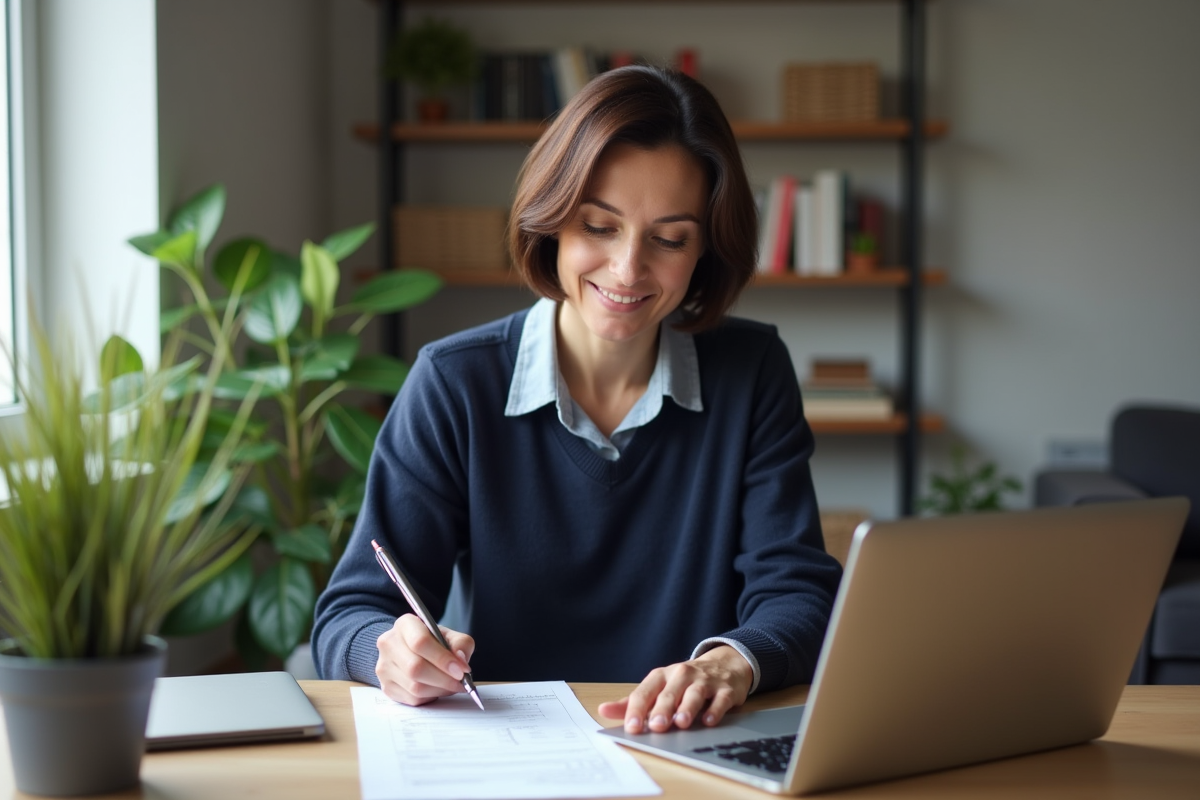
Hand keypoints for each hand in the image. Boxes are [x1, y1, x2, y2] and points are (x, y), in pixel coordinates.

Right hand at [375, 614, 474, 705]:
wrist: (408, 649)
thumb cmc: (431, 641)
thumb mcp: (448, 635)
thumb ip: (460, 643)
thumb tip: (460, 660)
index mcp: (405, 625)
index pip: (420, 642)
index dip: (443, 659)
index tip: (461, 670)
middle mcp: (389, 644)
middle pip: (415, 668)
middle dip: (444, 679)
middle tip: (461, 682)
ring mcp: (384, 667)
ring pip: (415, 687)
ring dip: (439, 690)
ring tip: (452, 685)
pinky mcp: (386, 687)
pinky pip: (412, 699)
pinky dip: (431, 697)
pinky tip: (438, 689)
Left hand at [597, 645, 752, 733]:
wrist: (723, 665)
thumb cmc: (684, 682)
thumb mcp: (658, 688)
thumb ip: (632, 702)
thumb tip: (603, 710)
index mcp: (661, 677)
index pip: (645, 692)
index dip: (637, 709)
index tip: (632, 727)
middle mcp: (681, 676)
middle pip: (669, 693)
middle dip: (662, 710)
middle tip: (656, 726)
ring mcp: (704, 682)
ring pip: (694, 694)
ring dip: (687, 708)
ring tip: (681, 723)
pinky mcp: (725, 690)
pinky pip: (719, 699)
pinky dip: (714, 710)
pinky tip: (709, 721)